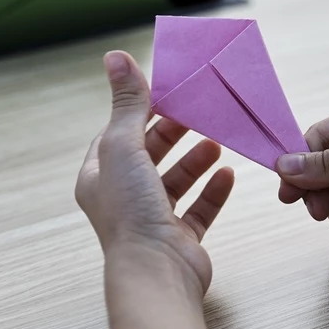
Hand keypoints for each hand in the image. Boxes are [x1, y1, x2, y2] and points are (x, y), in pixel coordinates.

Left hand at [75, 51, 234, 295]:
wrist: (157, 271)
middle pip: (150, 155)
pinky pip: (200, 207)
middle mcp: (123, 197)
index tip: (171, 91)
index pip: (119, 134)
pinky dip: (213, 189)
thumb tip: (115, 57)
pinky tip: (229, 174)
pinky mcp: (181, 236)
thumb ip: (129, 103)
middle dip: (175, 133)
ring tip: (218, 141)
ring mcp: (153, 218)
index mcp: (100, 176)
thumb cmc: (132, 211)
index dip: (143, 111)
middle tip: (200, 112)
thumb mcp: (125, 146)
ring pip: (177, 180)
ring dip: (197, 159)